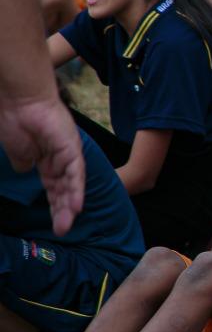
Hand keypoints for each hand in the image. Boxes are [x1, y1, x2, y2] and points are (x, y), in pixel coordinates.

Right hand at [0, 97, 83, 234]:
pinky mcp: (72, 148)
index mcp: (46, 160)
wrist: (20, 101)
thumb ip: (24, 163)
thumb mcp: (18, 151)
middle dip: (62, 211)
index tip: (55, 224)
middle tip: (62, 230)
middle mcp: (60, 159)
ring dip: (68, 206)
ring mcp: (68, 154)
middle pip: (64, 190)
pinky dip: (75, 190)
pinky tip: (75, 206)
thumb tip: (25, 171)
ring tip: (65, 224)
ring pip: (71, 185)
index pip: (54, 188)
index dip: (55, 205)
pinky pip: (75, 173)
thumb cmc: (15, 121)